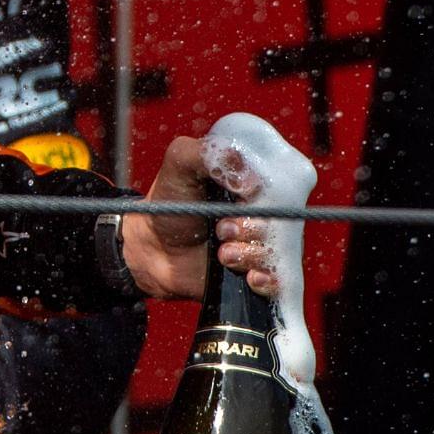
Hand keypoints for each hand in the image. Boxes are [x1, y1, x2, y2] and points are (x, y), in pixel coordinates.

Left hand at [119, 137, 280, 300]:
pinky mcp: (256, 272)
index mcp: (251, 183)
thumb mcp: (180, 164)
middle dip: (251, 227)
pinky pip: (279, 281)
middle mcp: (261, 213)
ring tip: (222, 253)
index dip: (262, 194)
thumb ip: (206, 153)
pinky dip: (268, 280)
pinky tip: (250, 276)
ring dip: (249, 253)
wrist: (152, 249)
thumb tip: (249, 179)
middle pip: (281, 220)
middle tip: (222, 228)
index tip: (239, 196)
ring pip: (277, 251)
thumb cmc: (169, 203)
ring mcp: (260, 243)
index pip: (279, 185)